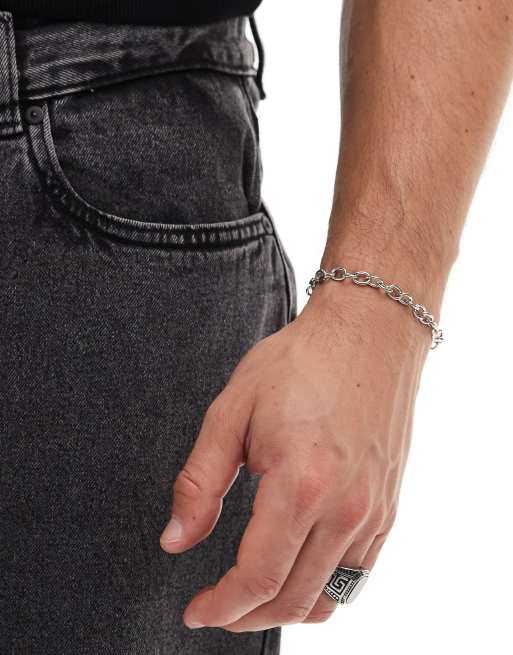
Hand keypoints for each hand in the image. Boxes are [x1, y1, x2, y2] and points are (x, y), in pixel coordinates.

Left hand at [159, 280, 430, 630]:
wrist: (369, 332)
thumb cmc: (300, 362)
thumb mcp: (232, 410)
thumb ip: (200, 482)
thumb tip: (176, 540)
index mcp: (300, 483)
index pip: (258, 576)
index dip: (221, 606)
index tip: (197, 609)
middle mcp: (345, 508)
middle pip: (293, 598)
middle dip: (246, 616)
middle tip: (218, 606)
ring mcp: (373, 510)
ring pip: (330, 596)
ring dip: (285, 608)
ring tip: (254, 596)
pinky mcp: (389, 505)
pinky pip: (358, 572)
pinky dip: (324, 588)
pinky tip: (299, 569)